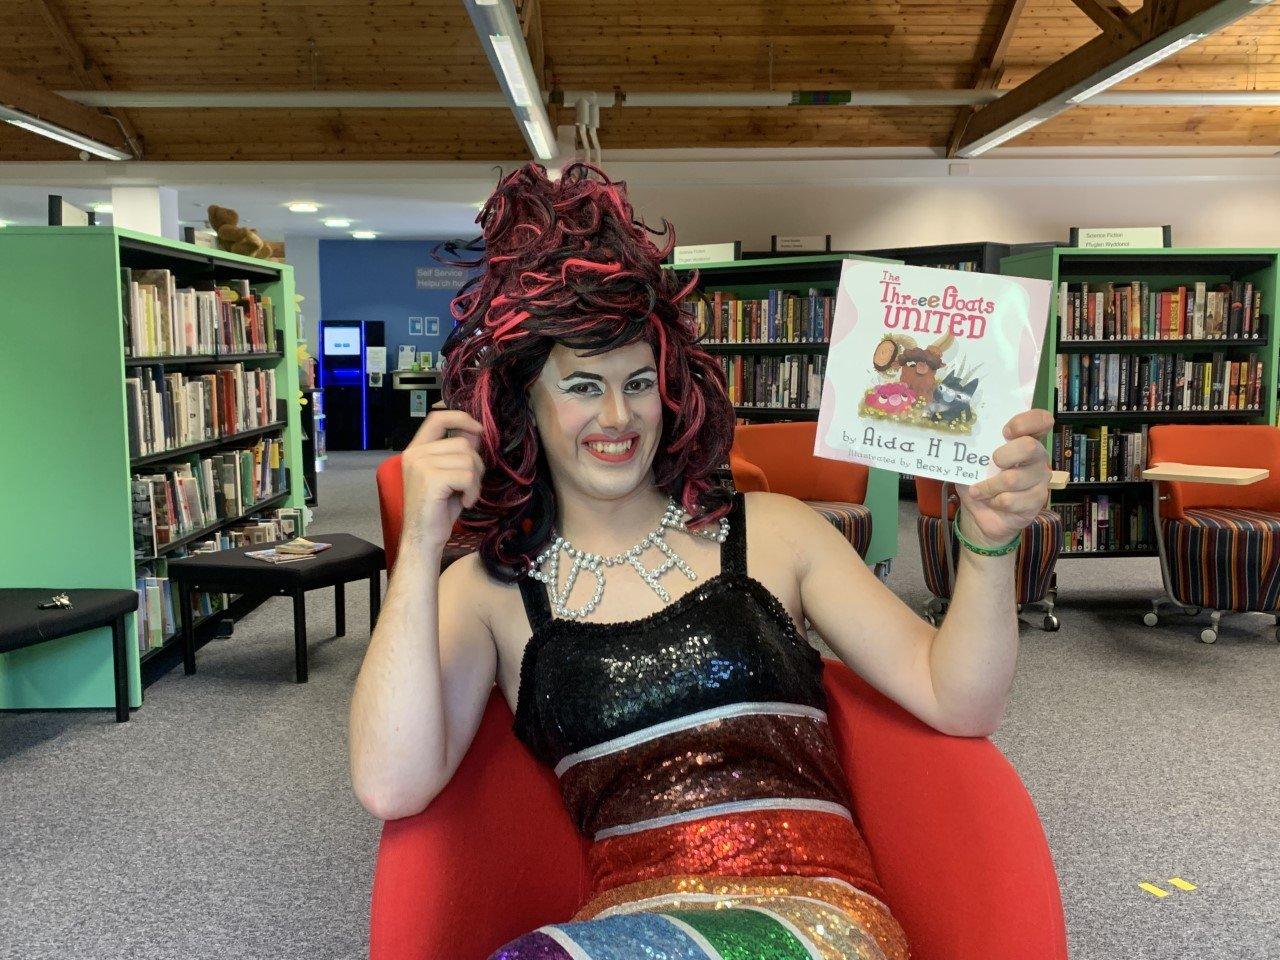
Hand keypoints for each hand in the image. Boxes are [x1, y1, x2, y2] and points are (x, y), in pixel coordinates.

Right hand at [400, 408, 485, 548]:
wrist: (423, 539)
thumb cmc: (438, 510)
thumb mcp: (450, 475)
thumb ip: (458, 453)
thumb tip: (476, 432)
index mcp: (416, 450)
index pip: (438, 418)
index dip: (461, 418)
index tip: (478, 429)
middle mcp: (415, 454)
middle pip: (462, 443)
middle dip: (475, 465)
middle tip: (468, 486)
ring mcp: (421, 465)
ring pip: (468, 459)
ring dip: (475, 481)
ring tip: (464, 496)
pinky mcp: (431, 480)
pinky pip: (468, 475)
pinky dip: (473, 491)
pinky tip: (464, 503)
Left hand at [953, 408, 1053, 546]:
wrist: (982, 511)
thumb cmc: (980, 479)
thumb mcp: (971, 461)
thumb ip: (972, 447)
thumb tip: (956, 435)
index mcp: (1025, 438)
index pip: (1040, 420)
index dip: (1026, 421)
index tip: (1005, 431)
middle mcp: (1037, 455)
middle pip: (1030, 447)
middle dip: (1004, 455)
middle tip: (992, 462)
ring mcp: (1040, 478)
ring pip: (1014, 478)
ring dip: (989, 486)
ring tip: (978, 490)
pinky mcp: (1037, 500)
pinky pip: (1012, 500)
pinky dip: (994, 501)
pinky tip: (991, 501)